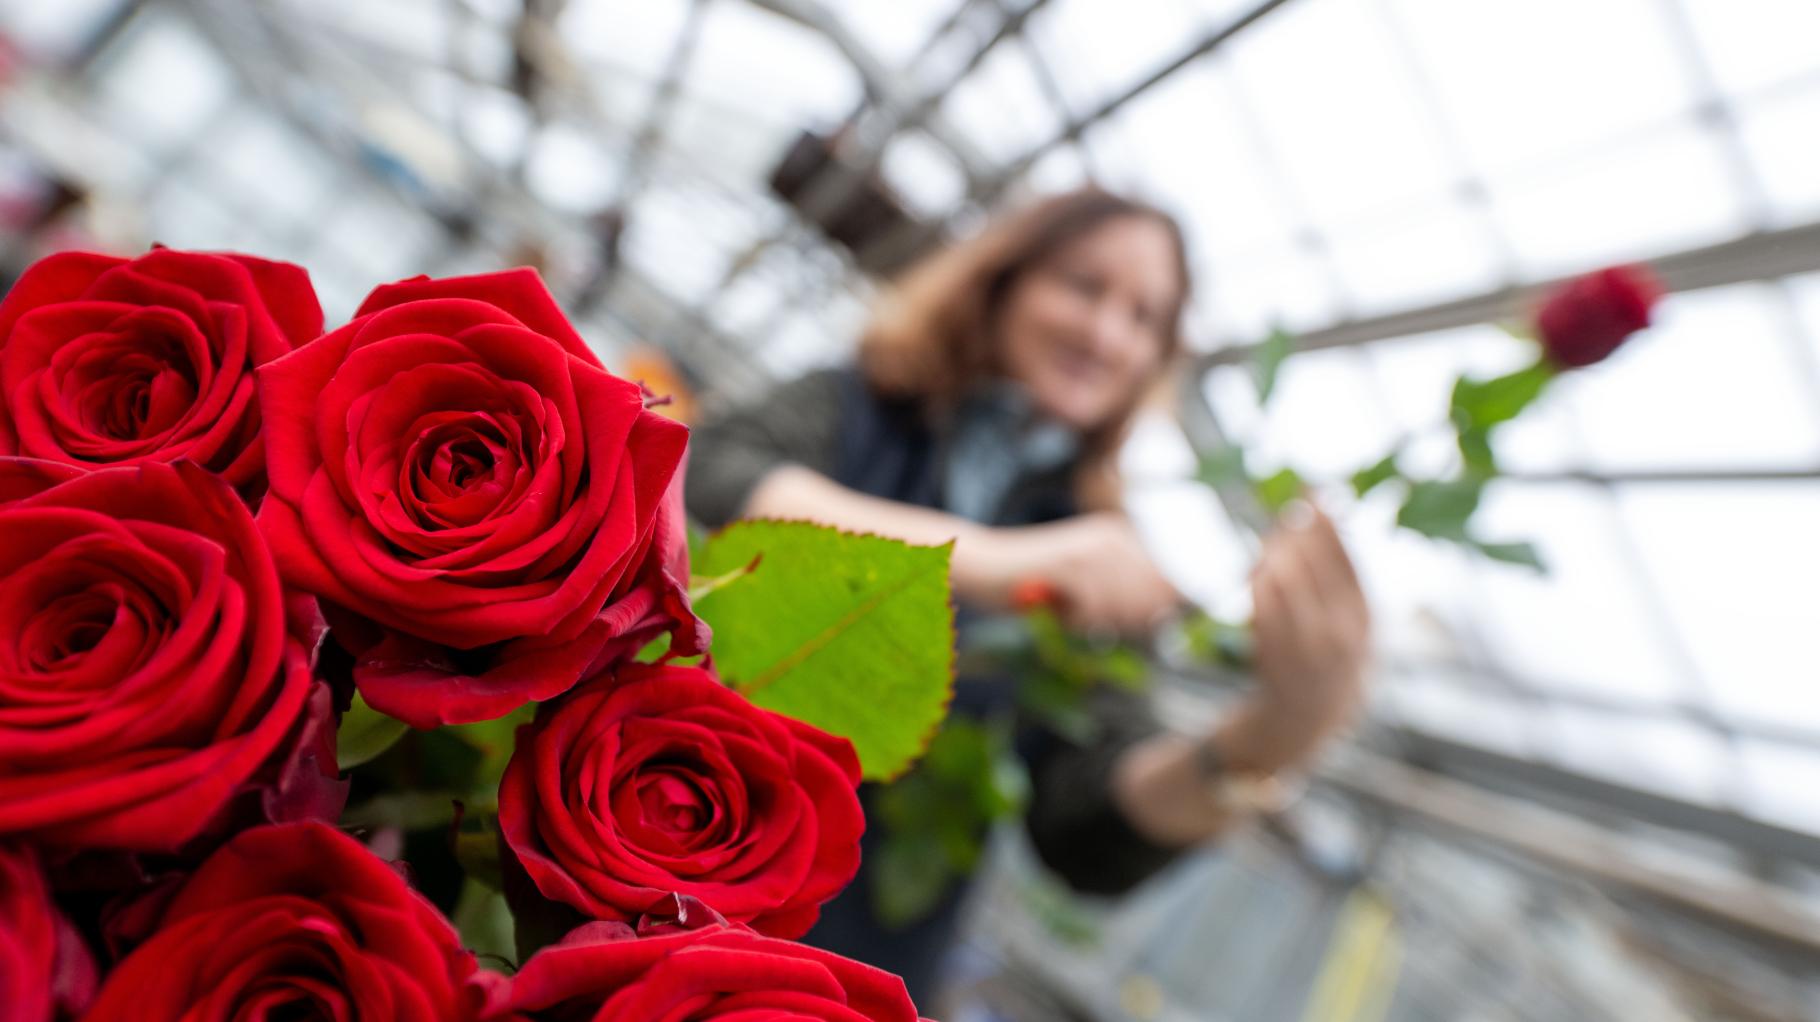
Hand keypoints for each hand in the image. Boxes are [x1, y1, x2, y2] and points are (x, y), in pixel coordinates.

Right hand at [961, 512, 1179, 636]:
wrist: (986, 564)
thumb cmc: (1035, 584)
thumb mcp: (1088, 589)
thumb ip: (1125, 598)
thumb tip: (1163, 617)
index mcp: (1121, 538)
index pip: (1167, 583)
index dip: (1155, 611)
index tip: (1130, 622)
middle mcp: (1113, 537)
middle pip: (1148, 599)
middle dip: (1122, 620)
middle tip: (1086, 615)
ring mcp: (1093, 548)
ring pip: (1121, 606)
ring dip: (1095, 620)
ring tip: (1068, 608)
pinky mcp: (1071, 563)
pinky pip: (1094, 609)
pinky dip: (1076, 619)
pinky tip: (1058, 606)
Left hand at [1216, 504, 1370, 773]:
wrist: (1302, 728)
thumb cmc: (1321, 666)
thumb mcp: (1347, 626)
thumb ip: (1337, 581)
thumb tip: (1318, 515)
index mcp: (1366, 620)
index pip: (1347, 554)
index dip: (1328, 518)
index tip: (1312, 489)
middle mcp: (1345, 633)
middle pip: (1314, 560)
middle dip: (1294, 530)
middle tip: (1283, 515)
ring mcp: (1311, 649)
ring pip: (1286, 577)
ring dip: (1271, 553)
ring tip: (1266, 549)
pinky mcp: (1278, 661)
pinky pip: (1263, 607)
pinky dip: (1257, 582)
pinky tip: (1254, 572)